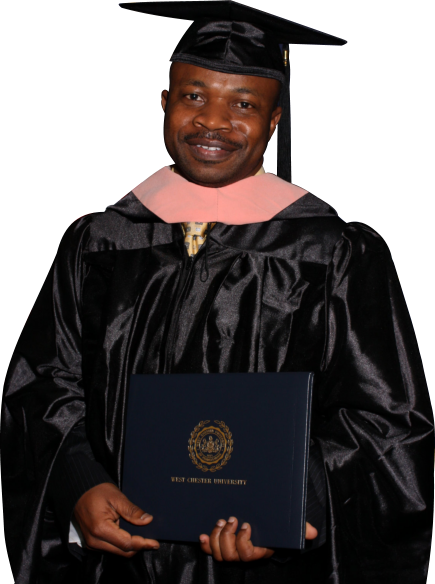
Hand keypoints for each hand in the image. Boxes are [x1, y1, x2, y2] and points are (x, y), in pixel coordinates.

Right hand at [73, 482, 158, 556]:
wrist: (80, 490)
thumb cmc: (97, 491)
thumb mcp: (117, 497)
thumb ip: (132, 511)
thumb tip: (148, 520)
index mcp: (100, 529)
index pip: (126, 544)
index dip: (142, 544)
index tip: (155, 543)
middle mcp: (94, 541)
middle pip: (122, 552)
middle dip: (139, 548)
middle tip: (152, 542)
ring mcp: (92, 543)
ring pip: (117, 552)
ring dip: (131, 547)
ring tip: (144, 539)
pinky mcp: (92, 542)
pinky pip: (110, 548)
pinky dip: (122, 545)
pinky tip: (131, 537)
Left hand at [199, 518, 317, 561]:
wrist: (264, 522)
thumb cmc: (275, 526)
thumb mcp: (287, 526)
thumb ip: (299, 529)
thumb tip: (313, 532)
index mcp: (258, 549)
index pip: (247, 554)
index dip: (243, 541)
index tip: (246, 525)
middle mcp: (243, 553)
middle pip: (229, 555)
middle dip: (227, 537)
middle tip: (231, 519)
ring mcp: (230, 549)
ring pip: (219, 553)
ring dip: (216, 537)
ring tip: (220, 521)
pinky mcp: (220, 544)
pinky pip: (209, 550)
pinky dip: (204, 544)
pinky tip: (201, 535)